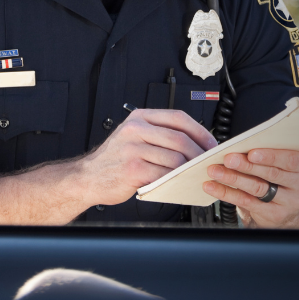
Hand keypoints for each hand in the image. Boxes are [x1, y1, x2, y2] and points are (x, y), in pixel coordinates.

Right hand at [77, 109, 217, 205]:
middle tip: (206, 162)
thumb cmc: (114, 159)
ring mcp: (133, 150)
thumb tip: (195, 141)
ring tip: (193, 173)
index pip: (178, 118)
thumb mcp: (133, 136)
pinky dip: (175, 179)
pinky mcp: (133, 170)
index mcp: (139, 118)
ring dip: (189, 168)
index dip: (200, 131)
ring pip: (174, 158)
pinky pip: (164, 174)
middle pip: (179, 139)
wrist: (88, 177)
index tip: (210, 143)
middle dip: (199, 152)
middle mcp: (135, 130)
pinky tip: (177, 182)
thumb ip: (159, 134)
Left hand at [202, 149, 298, 227]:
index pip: (291, 160)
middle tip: (228, 159)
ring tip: (215, 171)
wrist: (293, 203)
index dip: (270, 156)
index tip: (251, 152)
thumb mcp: (287, 160)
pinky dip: (227, 193)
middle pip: (272, 174)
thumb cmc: (285, 172)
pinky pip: (247, 202)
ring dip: (233, 178)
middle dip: (246, 165)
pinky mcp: (275, 215)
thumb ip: (272, 151)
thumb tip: (242, 143)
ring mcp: (290, 202)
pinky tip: (214, 186)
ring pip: (258, 188)